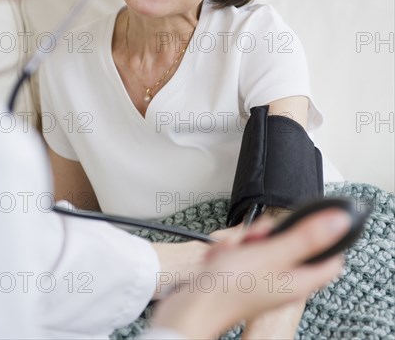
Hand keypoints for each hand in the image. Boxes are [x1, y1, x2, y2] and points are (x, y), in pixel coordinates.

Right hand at [151, 208, 348, 338]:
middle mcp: (282, 280)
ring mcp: (261, 278)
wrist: (190, 305)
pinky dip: (230, 249)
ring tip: (234, 252)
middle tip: (258, 240)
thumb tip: (338, 223)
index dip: (320, 236)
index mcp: (298, 280)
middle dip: (270, 234)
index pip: (328, 257)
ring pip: (263, 243)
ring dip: (245, 240)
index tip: (302, 224)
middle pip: (290, 243)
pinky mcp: (241, 274)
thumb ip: (305, 237)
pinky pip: (242, 250)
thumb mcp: (271, 254)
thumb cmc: (228, 289)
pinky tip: (222, 258)